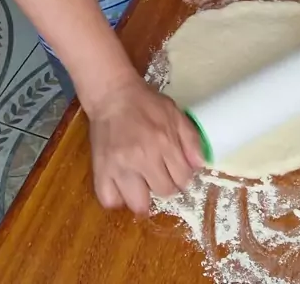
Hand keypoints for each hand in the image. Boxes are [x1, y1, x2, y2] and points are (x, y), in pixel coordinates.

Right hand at [87, 75, 202, 215]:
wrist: (112, 95)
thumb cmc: (145, 103)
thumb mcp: (174, 112)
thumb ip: (190, 138)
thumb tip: (199, 165)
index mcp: (163, 142)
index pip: (183, 178)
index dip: (183, 177)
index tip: (177, 171)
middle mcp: (142, 157)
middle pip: (164, 192)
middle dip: (166, 185)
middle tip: (160, 174)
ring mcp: (119, 167)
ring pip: (138, 204)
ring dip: (143, 197)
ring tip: (142, 183)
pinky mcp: (101, 171)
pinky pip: (110, 200)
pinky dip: (117, 198)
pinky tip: (122, 187)